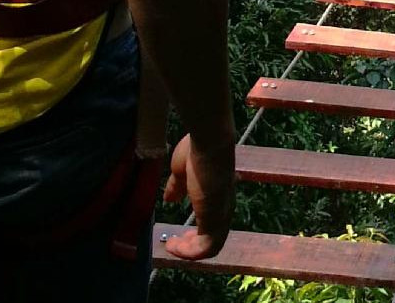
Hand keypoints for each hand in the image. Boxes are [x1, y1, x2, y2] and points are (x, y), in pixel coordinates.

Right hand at [162, 134, 234, 259]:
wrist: (209, 142)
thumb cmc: (197, 150)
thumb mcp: (181, 171)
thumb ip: (177, 187)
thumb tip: (169, 200)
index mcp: (219, 195)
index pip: (213, 220)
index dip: (198, 230)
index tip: (181, 232)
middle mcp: (224, 207)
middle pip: (214, 237)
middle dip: (193, 244)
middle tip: (176, 243)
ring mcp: (221, 214)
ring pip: (211, 247)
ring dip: (189, 251)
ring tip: (171, 246)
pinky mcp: (214, 220)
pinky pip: (205, 248)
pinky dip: (188, 252)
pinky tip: (172, 246)